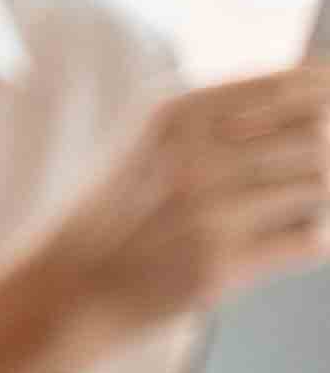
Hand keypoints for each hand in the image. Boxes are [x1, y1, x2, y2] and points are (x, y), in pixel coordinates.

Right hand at [35, 65, 329, 356]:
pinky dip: (311, 240)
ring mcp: (207, 210)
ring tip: (295, 206)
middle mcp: (193, 154)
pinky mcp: (220, 263)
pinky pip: (310, 241)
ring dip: (320, 198)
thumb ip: (227, 117)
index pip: (294, 87)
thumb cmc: (121, 210)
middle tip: (318, 167)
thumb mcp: (154, 141)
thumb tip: (323, 110)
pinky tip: (285, 239)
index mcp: (177, 113)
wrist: (68, 285)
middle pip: (317, 135)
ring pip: (320, 186)